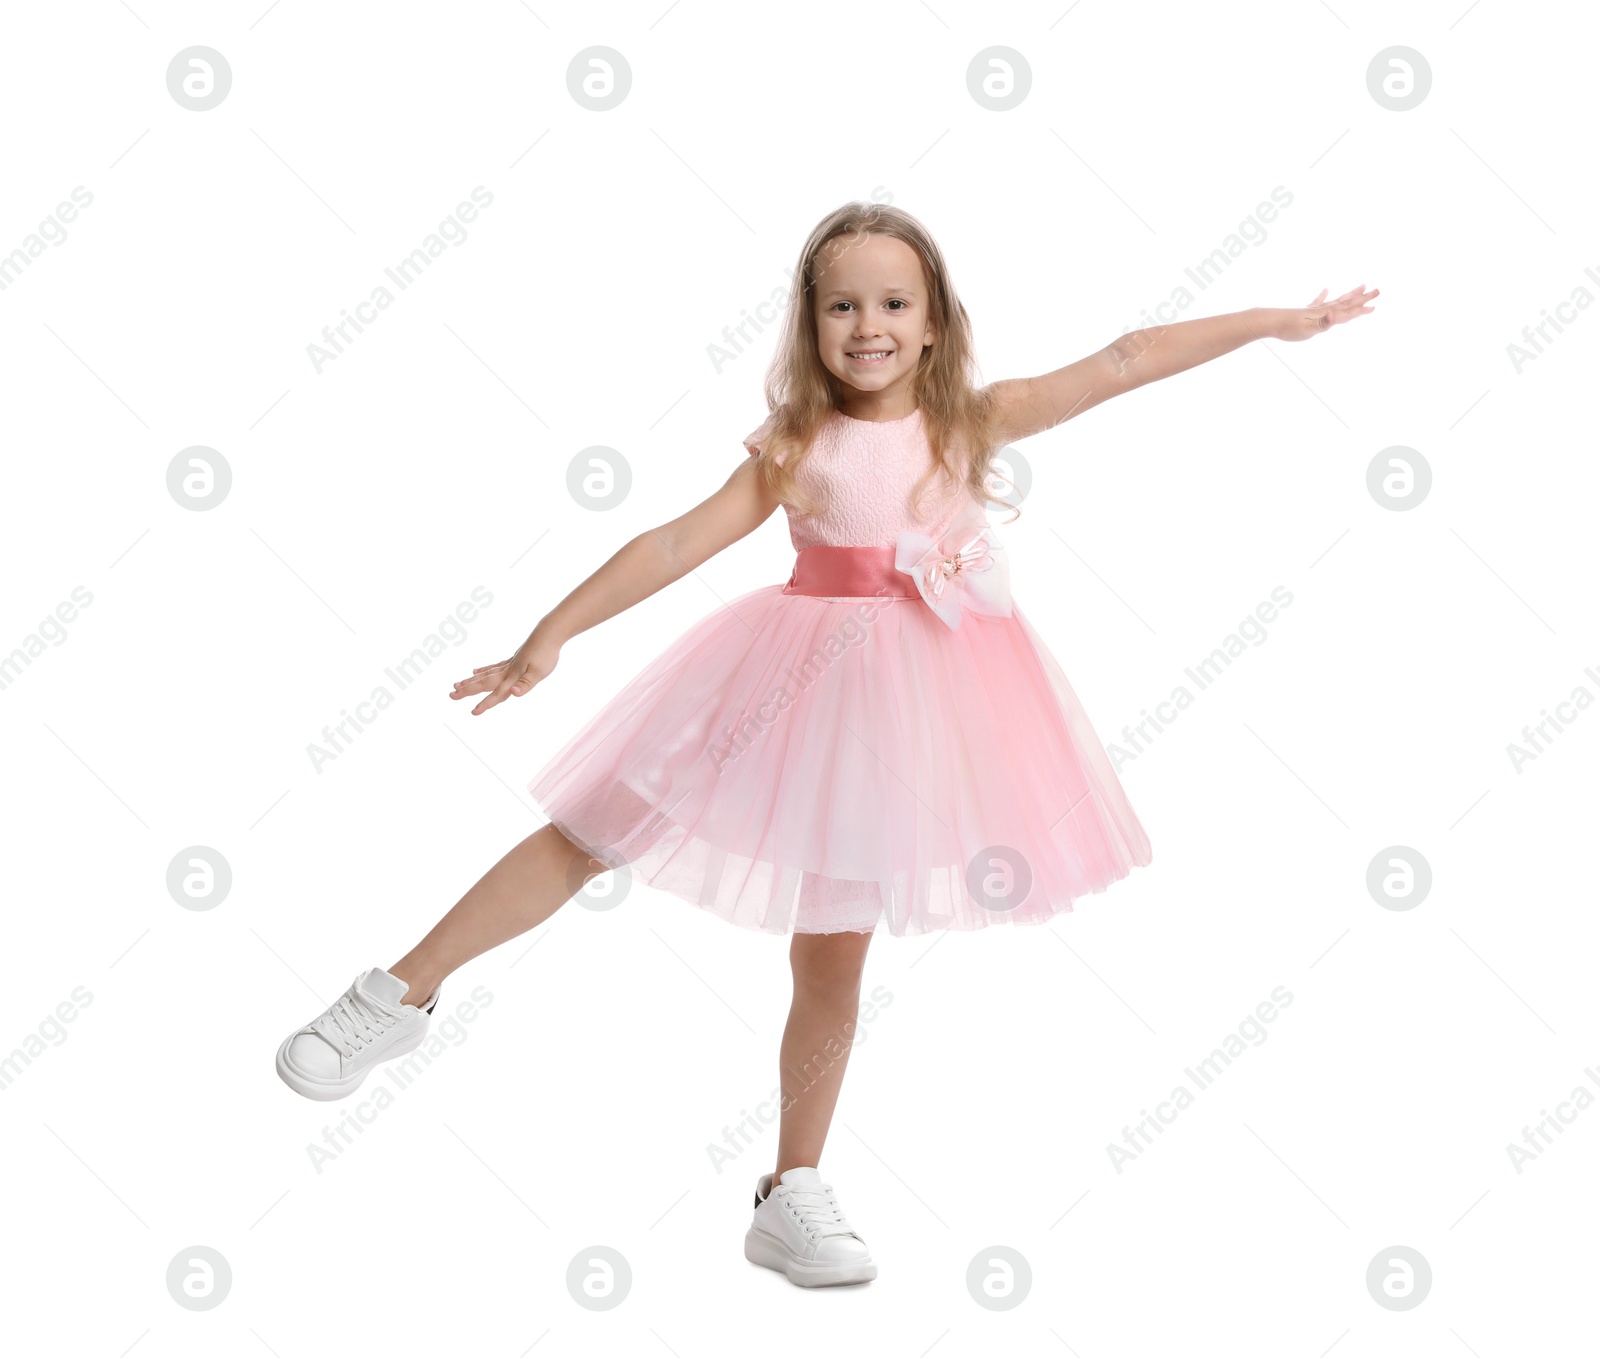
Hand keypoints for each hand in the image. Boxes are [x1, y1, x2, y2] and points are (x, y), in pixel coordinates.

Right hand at [450, 629, 560, 714]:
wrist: (549, 634)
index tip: (473, 712)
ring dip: (471, 681)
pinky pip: (494, 667)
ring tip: (457, 685)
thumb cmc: (546, 654)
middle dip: (467, 691)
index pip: (497, 694)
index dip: (486, 704)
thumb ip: (525, 684)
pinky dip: (484, 670)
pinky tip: (475, 671)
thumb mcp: (539, 672)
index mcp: (512, 677)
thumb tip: (514, 693)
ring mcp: (508, 664)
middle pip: (484, 683)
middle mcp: (507, 671)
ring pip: (485, 675)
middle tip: (451, 696)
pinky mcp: (512, 659)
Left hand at [1263, 284, 1378, 340]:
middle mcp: (1322, 309)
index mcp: (1325, 314)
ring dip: (1349, 294)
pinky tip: (1326, 288)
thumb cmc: (1289, 328)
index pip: (1347, 311)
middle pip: (1346, 302)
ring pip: (1336, 300)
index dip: (1361, 310)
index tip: (1375, 306)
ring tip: (1361, 286)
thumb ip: (1324, 322)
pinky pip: (1318, 301)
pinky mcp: (1304, 310)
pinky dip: (1323, 295)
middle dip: (1362, 298)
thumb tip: (1337, 315)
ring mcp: (1314, 309)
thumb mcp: (1309, 329)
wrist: (1269, 321)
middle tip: (1377, 291)